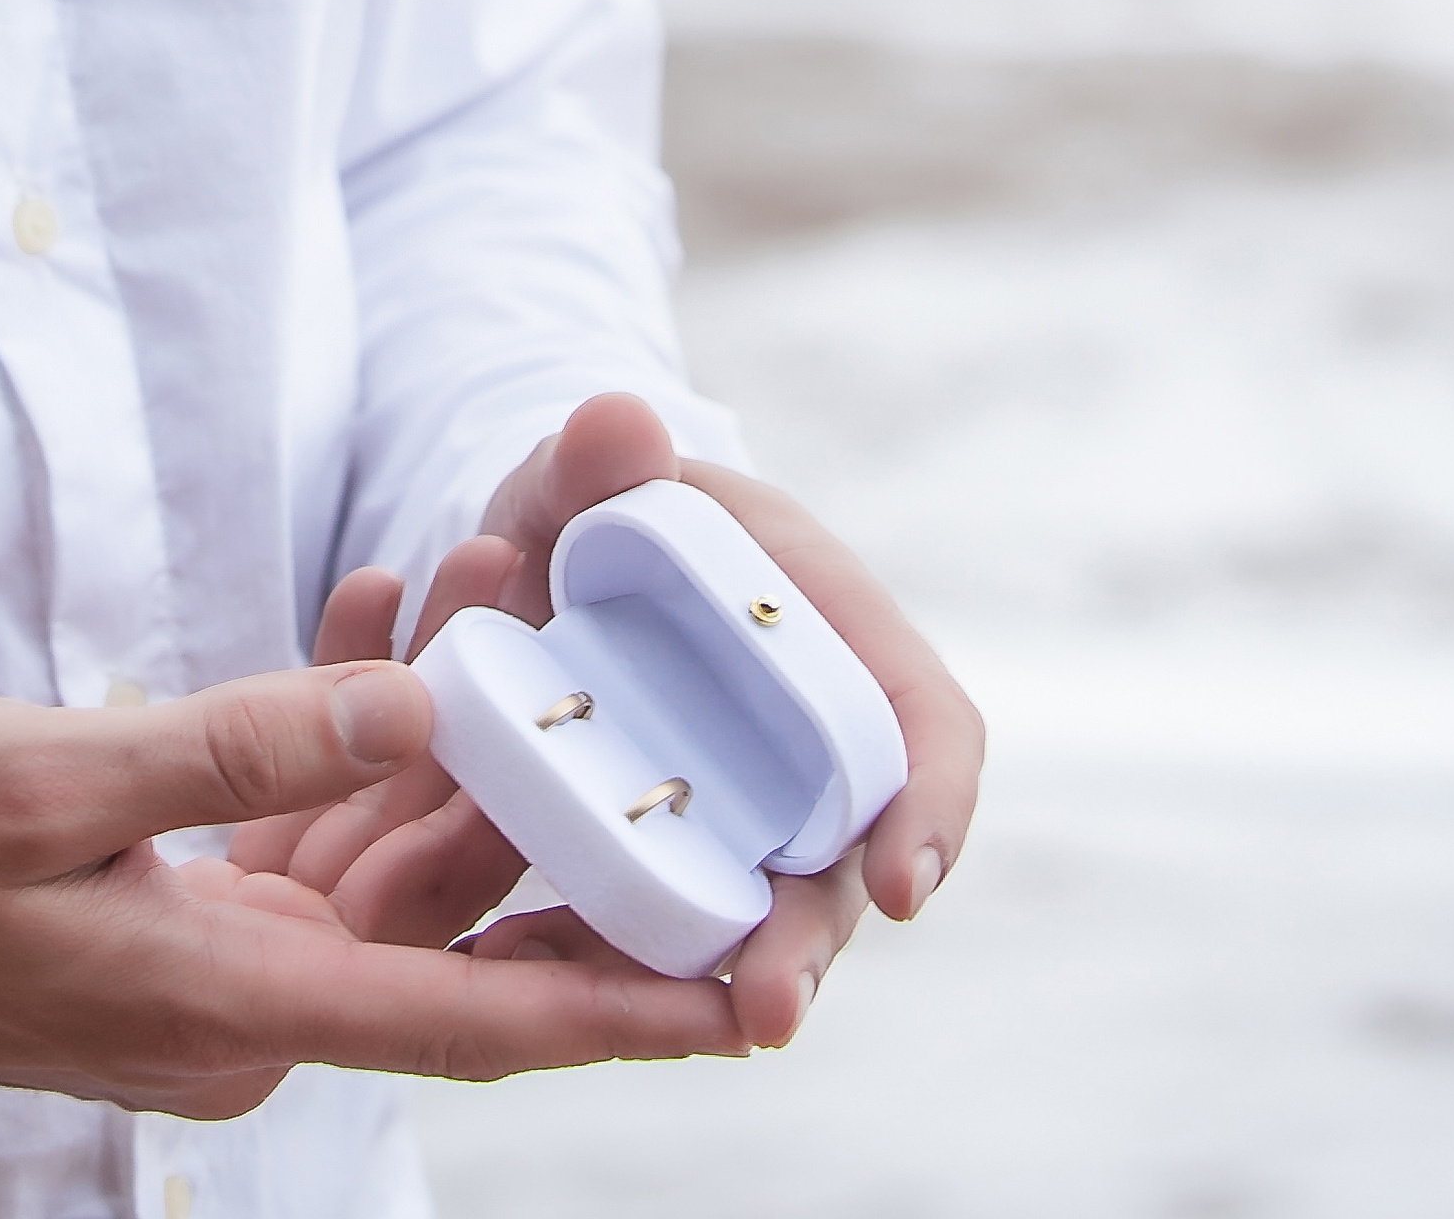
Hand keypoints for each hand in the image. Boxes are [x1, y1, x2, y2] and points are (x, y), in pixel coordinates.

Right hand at [0, 653, 759, 1115]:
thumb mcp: (60, 778)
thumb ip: (243, 743)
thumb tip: (418, 707)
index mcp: (232, 1002)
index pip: (470, 1019)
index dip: (617, 1007)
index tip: (746, 997)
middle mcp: (253, 1003)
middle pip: (447, 910)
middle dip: (547, 791)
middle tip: (642, 673)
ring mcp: (225, 961)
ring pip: (392, 849)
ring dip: (456, 731)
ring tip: (512, 578)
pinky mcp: (194, 910)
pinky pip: (313, 821)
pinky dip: (352, 727)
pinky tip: (384, 610)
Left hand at [234, 393, 984, 1051]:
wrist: (530, 556)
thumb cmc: (601, 505)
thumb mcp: (592, 469)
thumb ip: (603, 453)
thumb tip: (617, 421)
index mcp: (826, 635)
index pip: (921, 725)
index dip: (928, 805)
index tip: (901, 887)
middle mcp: (796, 747)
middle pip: (836, 861)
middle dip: (807, 939)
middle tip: (766, 1012)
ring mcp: (729, 817)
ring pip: (743, 921)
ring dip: (706, 984)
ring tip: (650, 1032)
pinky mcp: (642, 862)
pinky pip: (636, 930)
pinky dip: (591, 965)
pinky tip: (525, 984)